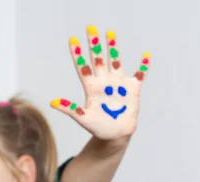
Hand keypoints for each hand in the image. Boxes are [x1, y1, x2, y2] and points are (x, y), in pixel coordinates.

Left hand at [51, 25, 149, 139]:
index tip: (72, 40)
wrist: (115, 135)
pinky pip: (139, 74)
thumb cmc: (98, 128)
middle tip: (90, 28)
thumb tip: (52, 102)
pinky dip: (144, 66)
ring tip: (109, 33)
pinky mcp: (132, 89)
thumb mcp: (83, 118)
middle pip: (98, 59)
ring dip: (113, 47)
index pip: (83, 67)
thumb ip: (70, 109)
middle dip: (94, 44)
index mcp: (91, 88)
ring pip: (115, 61)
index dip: (77, 54)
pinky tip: (146, 56)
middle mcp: (104, 82)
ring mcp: (118, 84)